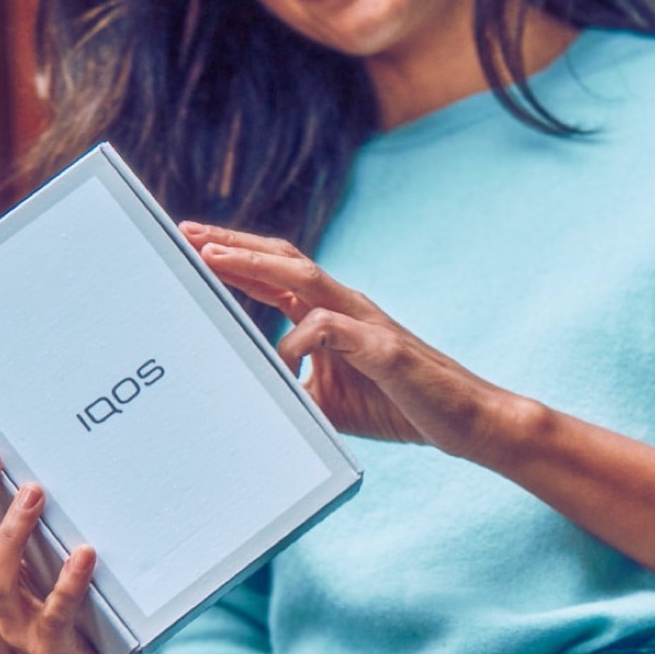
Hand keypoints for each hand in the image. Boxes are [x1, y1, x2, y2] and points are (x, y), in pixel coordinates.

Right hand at [0, 412, 133, 653]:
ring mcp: (14, 624)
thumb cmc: (65, 610)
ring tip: (34, 492)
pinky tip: (84, 553)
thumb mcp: (42, 561)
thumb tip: (34, 453)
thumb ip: (30, 520)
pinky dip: (68, 583)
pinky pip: (55, 613)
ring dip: (12, 534)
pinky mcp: (51, 647)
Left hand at [180, 222, 514, 459]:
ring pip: (304, 277)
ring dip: (254, 263)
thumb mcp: (328, 399)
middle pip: (283, 259)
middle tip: (187, 233)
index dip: (234, 258)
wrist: (467, 420)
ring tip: (212, 257)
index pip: (276, 275)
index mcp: (331, 315)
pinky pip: (331, 330)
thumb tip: (245, 390)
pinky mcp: (383, 347)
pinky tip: (282, 360)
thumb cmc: (399, 406)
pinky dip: (300, 340)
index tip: (193, 247)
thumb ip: (291, 384)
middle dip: (232, 244)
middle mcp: (346, 306)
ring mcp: (366, 321)